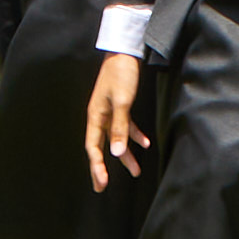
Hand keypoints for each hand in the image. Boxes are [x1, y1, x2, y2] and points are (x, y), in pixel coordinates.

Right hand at [86, 51, 150, 188]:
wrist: (125, 51)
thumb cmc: (121, 74)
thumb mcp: (123, 102)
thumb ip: (119, 128)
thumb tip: (115, 152)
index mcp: (96, 116)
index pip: (93, 147)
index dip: (97, 166)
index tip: (102, 183)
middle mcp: (100, 116)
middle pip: (100, 146)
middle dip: (102, 167)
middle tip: (101, 187)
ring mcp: (109, 111)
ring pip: (115, 138)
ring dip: (125, 154)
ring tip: (136, 170)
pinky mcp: (120, 105)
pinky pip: (125, 126)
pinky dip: (134, 135)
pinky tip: (145, 143)